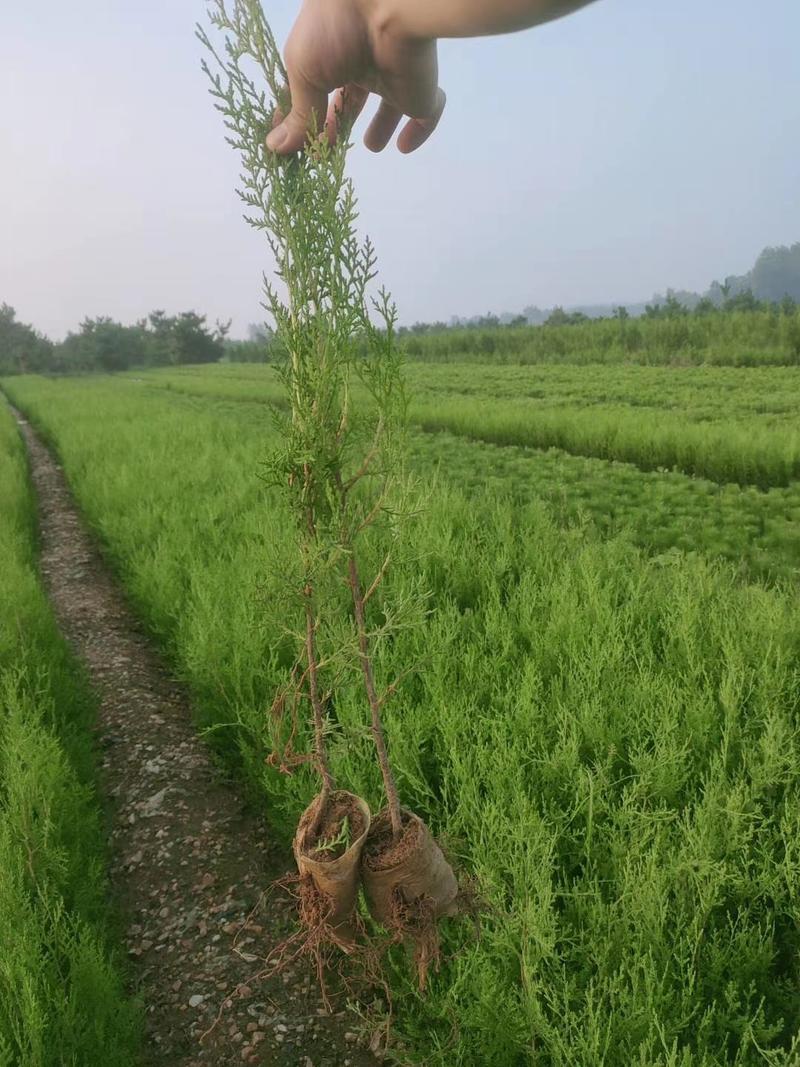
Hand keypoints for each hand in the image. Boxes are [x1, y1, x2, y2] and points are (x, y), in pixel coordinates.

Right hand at [266, 0, 445, 155]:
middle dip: (339, 124)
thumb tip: (276, 149)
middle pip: (351, 100)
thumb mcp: (303, 71)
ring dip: (381, 126)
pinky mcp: (419, 89)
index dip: (303, 115)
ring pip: (390, 105)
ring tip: (372, 144)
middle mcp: (361, 64)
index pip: (314, 89)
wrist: (385, 4)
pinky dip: (418, 132)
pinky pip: (427, 114)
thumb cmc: (333, 27)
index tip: (291, 144)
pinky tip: (403, 146)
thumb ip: (298, 115)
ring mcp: (392, 76)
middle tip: (327, 149)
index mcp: (328, 53)